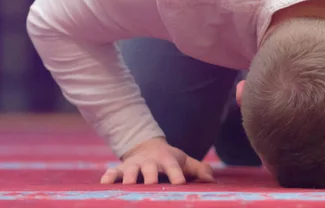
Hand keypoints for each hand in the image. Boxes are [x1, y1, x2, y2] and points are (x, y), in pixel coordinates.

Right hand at [100, 137, 214, 184]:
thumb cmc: (170, 159)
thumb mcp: (185, 161)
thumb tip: (212, 181)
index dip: (176, 175)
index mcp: (167, 160)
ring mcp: (134, 165)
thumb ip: (200, 170)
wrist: (147, 146)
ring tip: (126, 186)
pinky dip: (108, 177)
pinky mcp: (120, 168)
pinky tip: (104, 184)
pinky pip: (112, 172)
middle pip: (150, 170)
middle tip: (151, 185)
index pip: (173, 167)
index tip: (180, 183)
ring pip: (130, 171)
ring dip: (128, 178)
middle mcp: (150, 162)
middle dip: (150, 177)